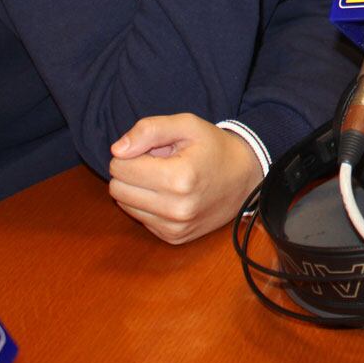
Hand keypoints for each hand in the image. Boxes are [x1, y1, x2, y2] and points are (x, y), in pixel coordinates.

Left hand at [107, 113, 261, 244]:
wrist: (245, 179)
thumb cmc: (214, 148)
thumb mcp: (187, 125)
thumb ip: (149, 130)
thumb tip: (117, 150)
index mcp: (179, 177)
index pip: (120, 167)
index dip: (131, 153)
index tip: (152, 150)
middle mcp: (176, 208)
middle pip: (117, 189)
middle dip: (131, 172)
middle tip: (156, 163)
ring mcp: (175, 227)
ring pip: (125, 205)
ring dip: (138, 189)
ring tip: (165, 178)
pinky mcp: (174, 237)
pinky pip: (140, 219)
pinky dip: (148, 205)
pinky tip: (169, 194)